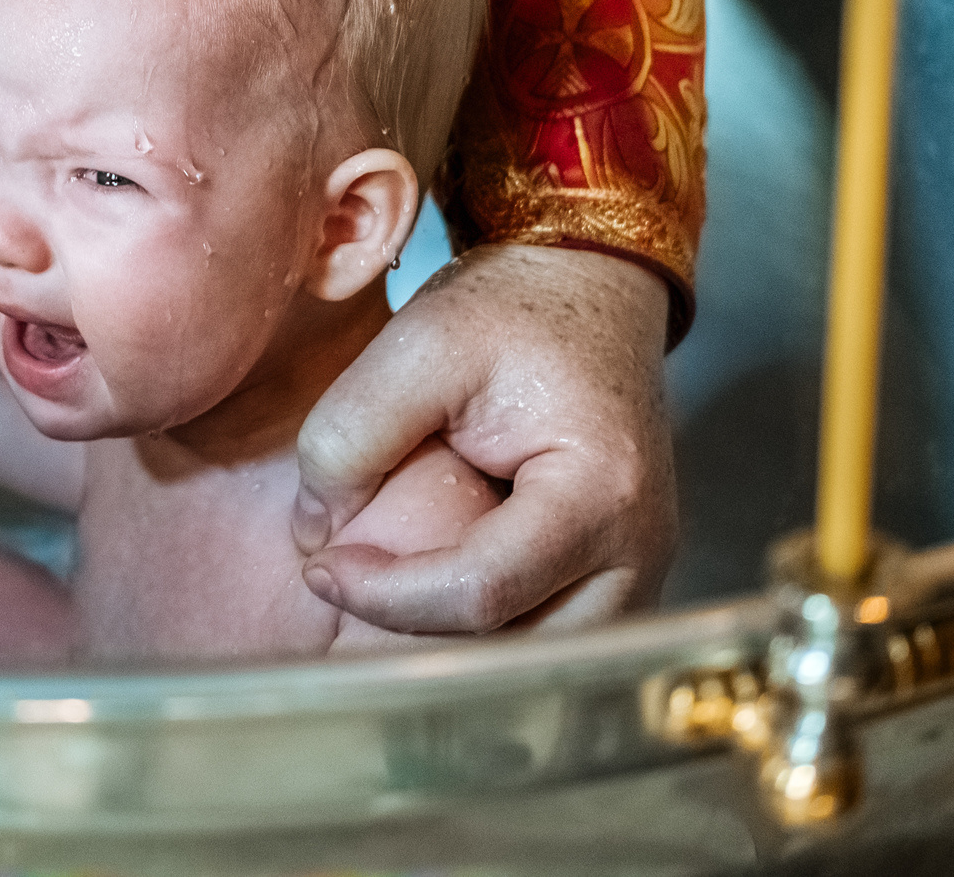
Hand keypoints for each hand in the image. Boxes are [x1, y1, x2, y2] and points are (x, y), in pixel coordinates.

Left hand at [293, 244, 676, 634]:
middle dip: (418, 648)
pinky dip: (479, 639)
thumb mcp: (420, 342)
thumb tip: (315, 535)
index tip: (320, 567)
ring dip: (450, 653)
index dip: (386, 597)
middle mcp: (638, 555)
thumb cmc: (517, 310)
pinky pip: (543, 642)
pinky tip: (421, 603)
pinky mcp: (612, 585)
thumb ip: (352, 434)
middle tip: (343, 604)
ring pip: (533, 666)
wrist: (589, 289)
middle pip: (516, 656)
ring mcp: (635, 578)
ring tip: (378, 609)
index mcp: (602, 493)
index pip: (481, 594)